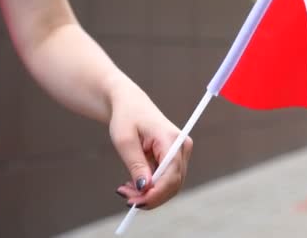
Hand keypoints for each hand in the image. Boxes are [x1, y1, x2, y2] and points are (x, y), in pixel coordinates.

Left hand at [108, 80, 192, 209]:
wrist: (130, 104)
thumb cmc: (126, 117)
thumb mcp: (125, 141)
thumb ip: (136, 165)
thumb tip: (145, 188)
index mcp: (171, 139)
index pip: (172, 174)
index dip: (156, 193)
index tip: (135, 202)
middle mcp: (182, 147)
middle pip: (173, 183)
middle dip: (150, 196)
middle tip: (126, 199)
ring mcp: (180, 153)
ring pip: (170, 186)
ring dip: (149, 194)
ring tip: (125, 191)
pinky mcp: (174, 159)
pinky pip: (166, 181)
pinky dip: (150, 188)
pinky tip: (132, 185)